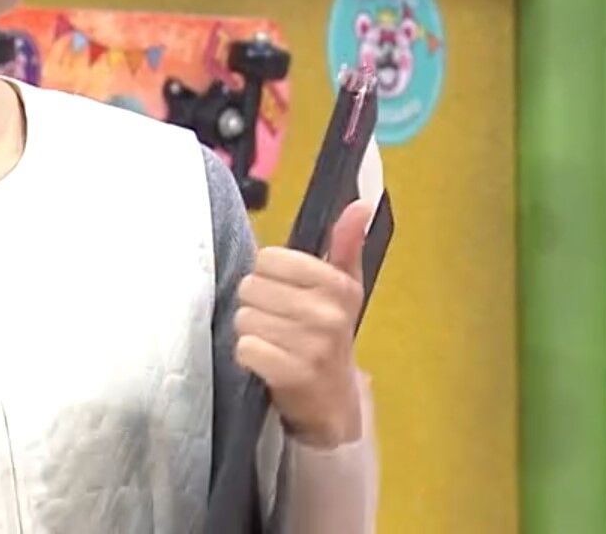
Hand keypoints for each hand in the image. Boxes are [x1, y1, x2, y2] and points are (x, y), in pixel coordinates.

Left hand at [236, 200, 373, 447]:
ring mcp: (312, 346)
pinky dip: (248, 355)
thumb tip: (361, 203)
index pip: (270, 258)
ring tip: (270, 341)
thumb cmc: (329, 337)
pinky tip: (265, 361)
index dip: (268, 275)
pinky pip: (245, 348)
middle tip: (275, 321)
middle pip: (252, 287)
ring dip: (250, 330)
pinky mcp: (292, 375)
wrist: (333, 403)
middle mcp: (328, 313)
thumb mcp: (343, 290)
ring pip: (245, 317)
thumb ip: (346, 245)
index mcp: (338, 286)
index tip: (282, 292)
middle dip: (256, 304)